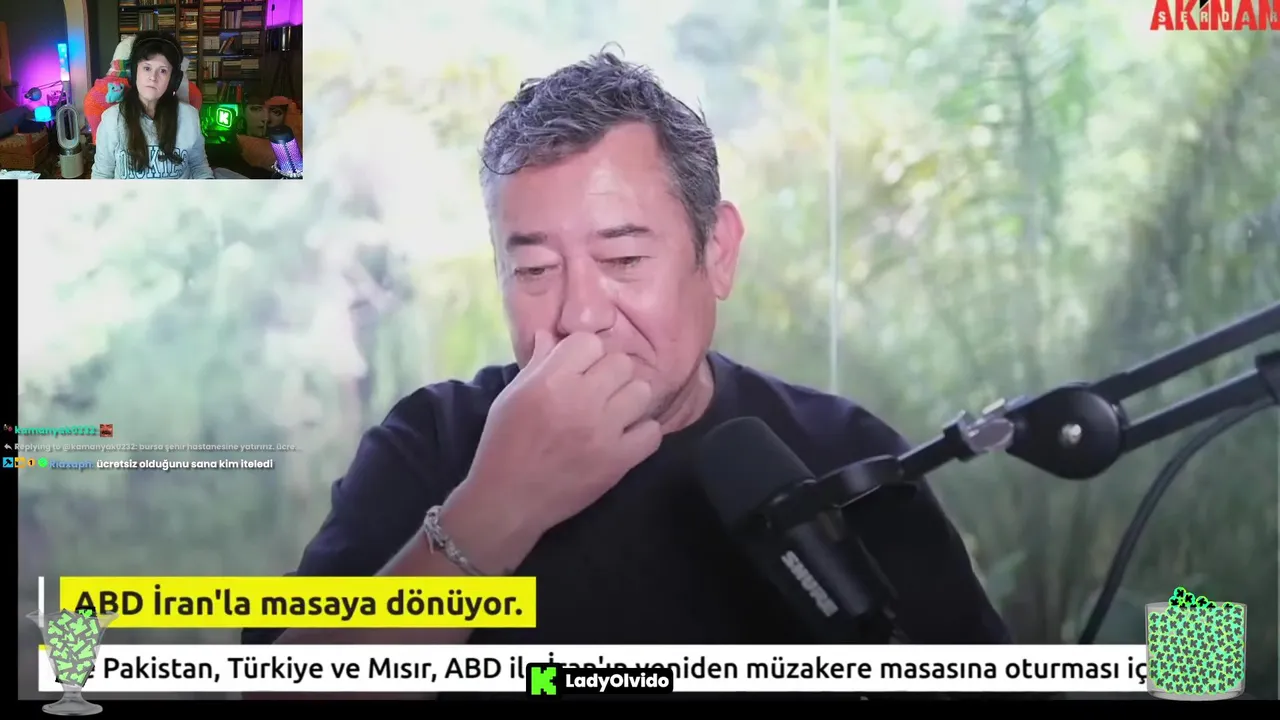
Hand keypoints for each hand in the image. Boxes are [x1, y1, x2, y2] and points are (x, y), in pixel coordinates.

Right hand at [444, 331, 660, 569]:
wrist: (508, 500)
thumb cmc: (503, 445)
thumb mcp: (511, 397)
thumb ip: (537, 364)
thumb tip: (550, 334)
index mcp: (551, 381)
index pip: (589, 342)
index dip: (585, 355)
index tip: (579, 370)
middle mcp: (580, 400)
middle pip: (621, 363)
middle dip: (611, 374)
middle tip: (600, 392)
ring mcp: (603, 431)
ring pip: (642, 391)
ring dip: (630, 400)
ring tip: (616, 413)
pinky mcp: (618, 461)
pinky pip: (652, 432)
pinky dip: (643, 433)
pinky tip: (626, 437)